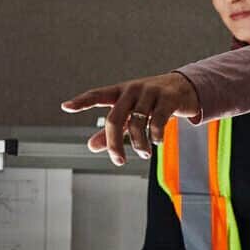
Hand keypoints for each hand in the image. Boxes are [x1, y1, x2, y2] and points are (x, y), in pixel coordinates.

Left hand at [60, 72, 200, 165]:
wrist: (184, 88)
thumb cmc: (151, 102)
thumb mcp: (130, 114)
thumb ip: (112, 130)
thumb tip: (91, 146)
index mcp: (120, 92)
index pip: (97, 95)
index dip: (81, 101)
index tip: (65, 107)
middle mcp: (132, 90)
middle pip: (115, 118)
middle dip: (114, 143)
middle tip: (118, 161)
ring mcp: (150, 92)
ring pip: (137, 122)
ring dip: (140, 143)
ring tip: (143, 153)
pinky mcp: (168, 98)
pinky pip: (158, 120)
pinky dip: (156, 135)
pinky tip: (157, 141)